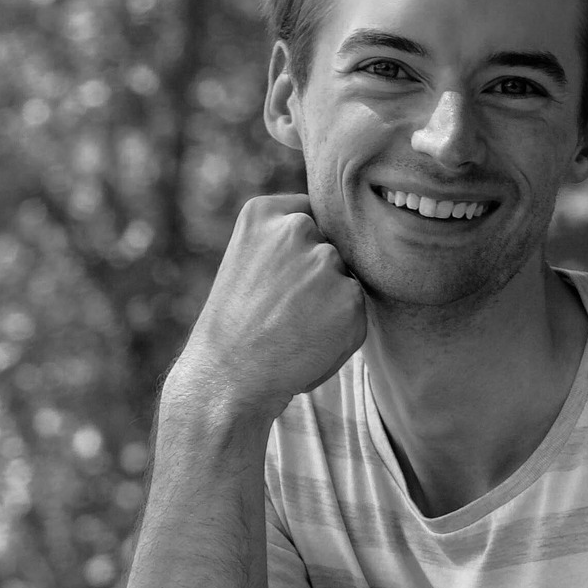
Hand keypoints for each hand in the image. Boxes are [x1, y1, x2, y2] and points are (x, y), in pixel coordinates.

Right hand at [167, 194, 365, 420]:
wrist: (229, 376)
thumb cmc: (236, 327)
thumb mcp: (247, 261)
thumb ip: (286, 241)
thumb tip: (332, 243)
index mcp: (264, 212)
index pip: (309, 218)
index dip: (300, 256)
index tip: (278, 284)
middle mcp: (296, 227)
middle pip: (330, 249)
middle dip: (316, 280)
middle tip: (283, 313)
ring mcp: (325, 261)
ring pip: (345, 280)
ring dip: (331, 306)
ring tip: (294, 330)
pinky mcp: (349, 297)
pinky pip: (358, 313)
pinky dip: (342, 334)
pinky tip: (309, 345)